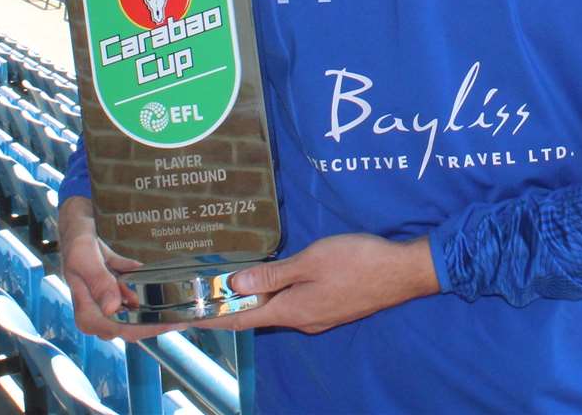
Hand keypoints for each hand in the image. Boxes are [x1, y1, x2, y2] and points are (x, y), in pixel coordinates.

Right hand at [58, 196, 182, 341]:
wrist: (78, 225)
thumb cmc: (76, 242)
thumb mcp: (84, 258)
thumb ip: (98, 281)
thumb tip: (112, 308)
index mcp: (88, 314)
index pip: (122, 330)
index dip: (150, 329)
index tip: (175, 321)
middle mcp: (100, 314)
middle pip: (135, 326)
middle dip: (162, 322)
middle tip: (191, 314)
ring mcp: (111, 304)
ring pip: (141, 314)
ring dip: (163, 310)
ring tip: (190, 306)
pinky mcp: (120, 292)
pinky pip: (141, 296)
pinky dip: (157, 294)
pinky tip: (176, 289)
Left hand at [196, 233, 440, 334]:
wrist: (405, 272)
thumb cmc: (358, 261)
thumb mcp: (311, 261)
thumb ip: (273, 275)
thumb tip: (235, 287)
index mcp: (292, 311)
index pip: (238, 319)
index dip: (207, 319)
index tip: (176, 320)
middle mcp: (301, 320)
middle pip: (253, 317)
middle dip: (224, 310)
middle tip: (196, 299)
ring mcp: (317, 316)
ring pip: (274, 311)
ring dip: (249, 303)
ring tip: (225, 290)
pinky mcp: (330, 308)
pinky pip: (292, 305)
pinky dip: (273, 298)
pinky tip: (269, 285)